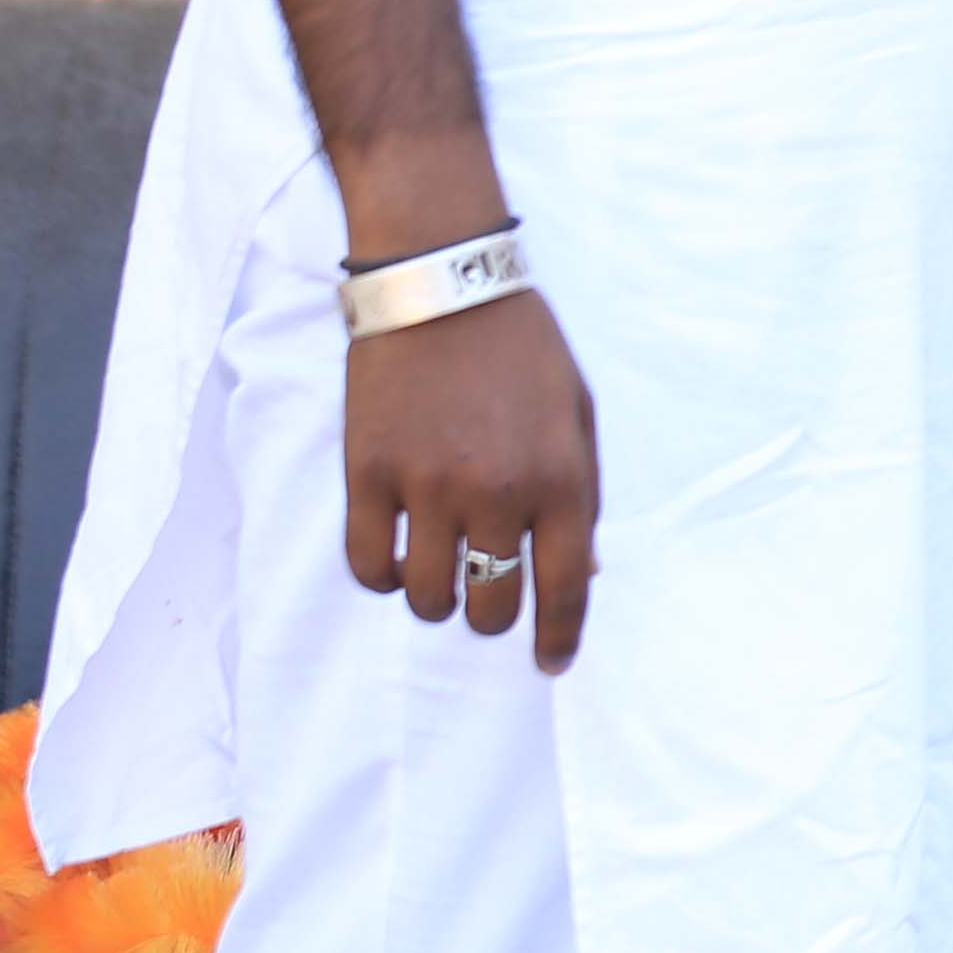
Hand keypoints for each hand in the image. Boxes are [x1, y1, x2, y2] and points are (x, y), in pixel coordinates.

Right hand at [342, 283, 599, 669]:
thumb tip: (585, 571)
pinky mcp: (367, 476)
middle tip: (488, 598)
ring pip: (426, 598)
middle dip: (494, 617)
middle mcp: (496, 491)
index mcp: (560, 475)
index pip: (566, 586)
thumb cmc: (521, 351)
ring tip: (443, 574)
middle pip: (491, 606)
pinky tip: (395, 563)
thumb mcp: (577, 413)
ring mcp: (427, 487)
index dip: (559, 637)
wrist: (441, 288)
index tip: (551, 663)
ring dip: (437, 600)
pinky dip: (382, 579)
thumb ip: (583, 493)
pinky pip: (367, 567)